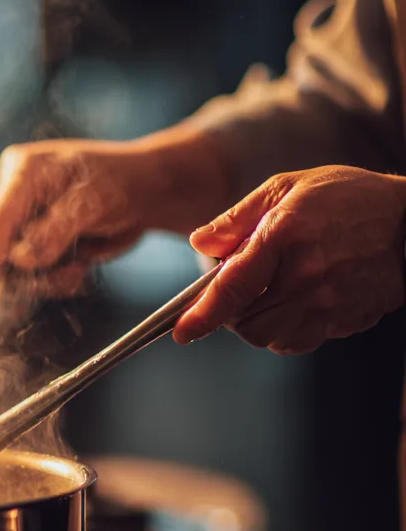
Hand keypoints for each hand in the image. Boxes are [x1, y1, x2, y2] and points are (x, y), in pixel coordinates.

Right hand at [0, 129, 230, 299]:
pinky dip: (52, 280)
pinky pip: (30, 273)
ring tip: (78, 269)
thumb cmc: (123, 182)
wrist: (146, 191)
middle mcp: (14, 194)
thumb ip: (54, 230)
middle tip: (66, 277)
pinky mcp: (34, 240)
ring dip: (45, 279)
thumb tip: (21, 259)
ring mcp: (23, 219)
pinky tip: (77, 268)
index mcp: (22, 173)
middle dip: (26, 273)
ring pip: (13, 267)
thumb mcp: (92, 202)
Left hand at [173, 166, 405, 353]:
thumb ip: (237, 219)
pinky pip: (299, 341)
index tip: (182, 332)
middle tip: (237, 292)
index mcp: (285, 237)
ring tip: (267, 295)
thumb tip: (200, 242)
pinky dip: (284, 331)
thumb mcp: (285, 189)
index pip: (232, 288)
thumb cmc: (343, 197)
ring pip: (269, 338)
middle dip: (229, 314)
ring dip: (256, 324)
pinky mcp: (348, 319)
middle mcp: (307, 275)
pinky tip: (293, 304)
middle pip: (245, 323)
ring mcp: (331, 301)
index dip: (202, 315)